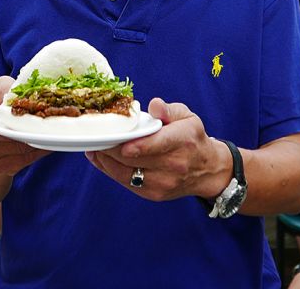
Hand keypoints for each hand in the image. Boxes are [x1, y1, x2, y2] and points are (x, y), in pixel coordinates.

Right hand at [0, 76, 49, 174]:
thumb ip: (4, 89)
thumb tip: (16, 95)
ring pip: (16, 151)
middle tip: (41, 125)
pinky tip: (48, 143)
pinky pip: (24, 161)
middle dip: (22, 132)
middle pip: (1, 139)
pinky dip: (38, 152)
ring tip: (51, 132)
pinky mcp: (3, 168)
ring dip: (34, 142)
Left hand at [85, 98, 228, 201]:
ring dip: (105, 160)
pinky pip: (125, 182)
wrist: (206, 170)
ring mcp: (162, 183)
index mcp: (182, 141)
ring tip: (93, 146)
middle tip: (94, 135)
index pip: (156, 144)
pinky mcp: (153, 194)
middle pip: (134, 158)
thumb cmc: (192, 138)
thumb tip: (154, 105)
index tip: (116, 140)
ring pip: (125, 173)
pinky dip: (110, 170)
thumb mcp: (187, 117)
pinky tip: (100, 158)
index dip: (135, 145)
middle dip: (110, 147)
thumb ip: (169, 110)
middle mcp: (173, 165)